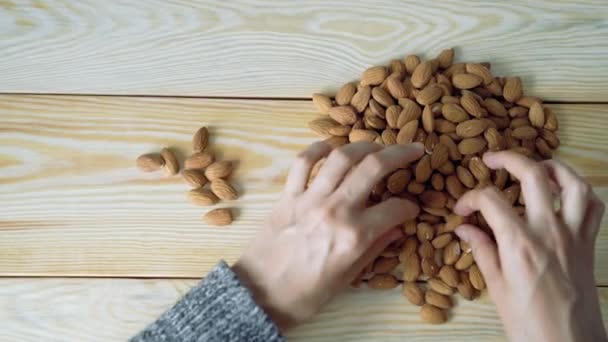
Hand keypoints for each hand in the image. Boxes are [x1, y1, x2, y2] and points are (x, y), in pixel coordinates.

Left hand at [232, 142, 423, 330]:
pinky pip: (303, 162)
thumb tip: (396, 229)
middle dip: (400, 154)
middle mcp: (335, 210)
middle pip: (373, 167)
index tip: (412, 207)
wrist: (259, 295)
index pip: (394, 209)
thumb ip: (373, 249)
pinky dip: (317, 149)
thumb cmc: (305, 295)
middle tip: (414, 150)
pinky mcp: (288, 196)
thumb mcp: (347, 278)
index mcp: (354, 236)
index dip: (409, 206)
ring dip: (364, 145)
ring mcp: (309, 199)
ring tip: (377, 146)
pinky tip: (331, 148)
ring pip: (341, 156)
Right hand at [453, 151, 605, 341]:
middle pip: (532, 175)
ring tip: (534, 167)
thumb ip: (482, 250)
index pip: (490, 201)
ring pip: (572, 183)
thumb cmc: (529, 324)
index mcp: (519, 244)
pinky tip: (564, 193)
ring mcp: (573, 235)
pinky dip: (580, 191)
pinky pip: (593, 206)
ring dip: (552, 167)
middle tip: (490, 160)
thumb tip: (465, 229)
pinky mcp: (587, 244)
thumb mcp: (496, 288)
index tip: (461, 209)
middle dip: (507, 159)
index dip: (470, 198)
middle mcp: (549, 231)